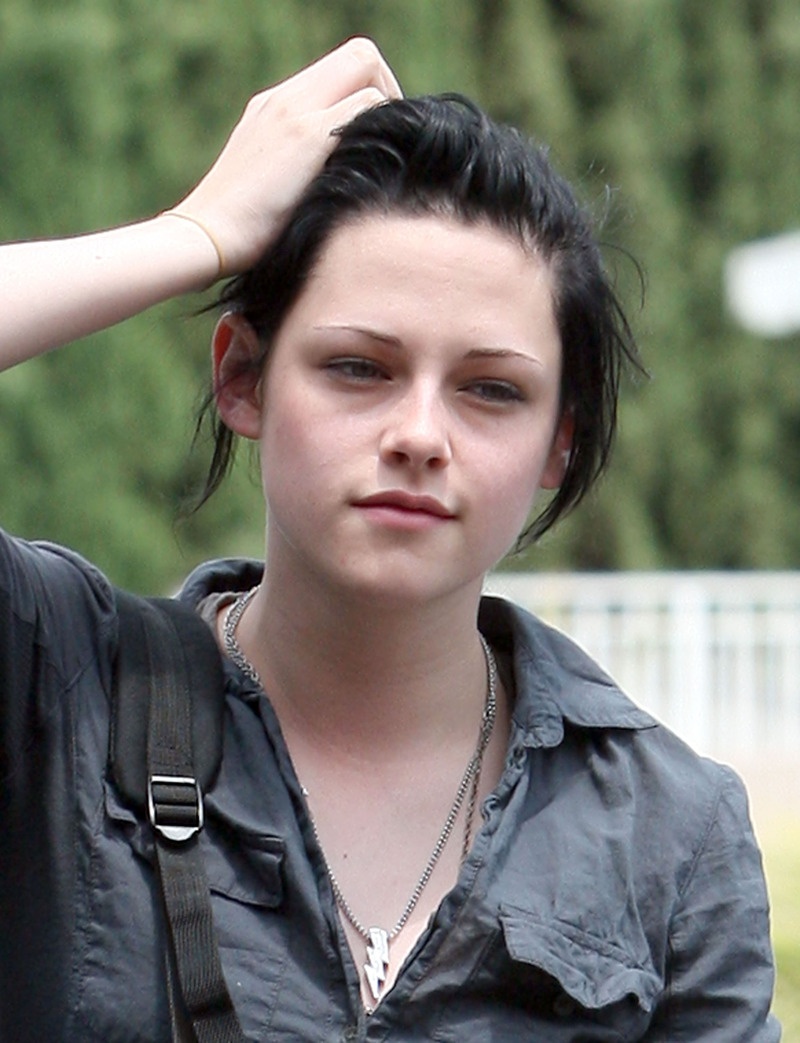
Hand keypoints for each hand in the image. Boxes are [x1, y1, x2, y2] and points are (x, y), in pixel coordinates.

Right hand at [169, 37, 401, 276]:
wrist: (207, 235)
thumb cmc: (239, 229)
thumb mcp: (268, 184)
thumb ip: (298, 167)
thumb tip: (339, 181)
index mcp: (275, 105)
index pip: (340, 68)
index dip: (370, 90)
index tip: (375, 135)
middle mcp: (284, 97)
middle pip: (359, 54)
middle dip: (387, 88)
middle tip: (390, 138)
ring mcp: (294, 111)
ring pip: (365, 67)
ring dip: (389, 105)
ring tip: (384, 152)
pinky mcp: (307, 136)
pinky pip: (368, 104)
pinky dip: (383, 126)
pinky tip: (374, 165)